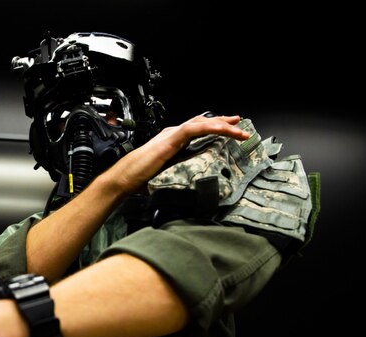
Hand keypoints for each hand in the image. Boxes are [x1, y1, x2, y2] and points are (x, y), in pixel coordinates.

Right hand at [105, 114, 249, 194]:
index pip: (197, 130)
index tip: (230, 130)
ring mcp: (171, 135)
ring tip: (240, 131)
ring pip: (202, 123)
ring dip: (223, 125)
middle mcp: (172, 134)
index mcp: (172, 141)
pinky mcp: (170, 139)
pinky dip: (210, 127)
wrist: (124, 179)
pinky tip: (223, 129)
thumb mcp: (167, 175)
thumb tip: (193, 185)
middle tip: (240, 123)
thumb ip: (180, 174)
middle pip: (203, 122)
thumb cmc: (140, 179)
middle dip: (223, 121)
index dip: (215, 128)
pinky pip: (194, 128)